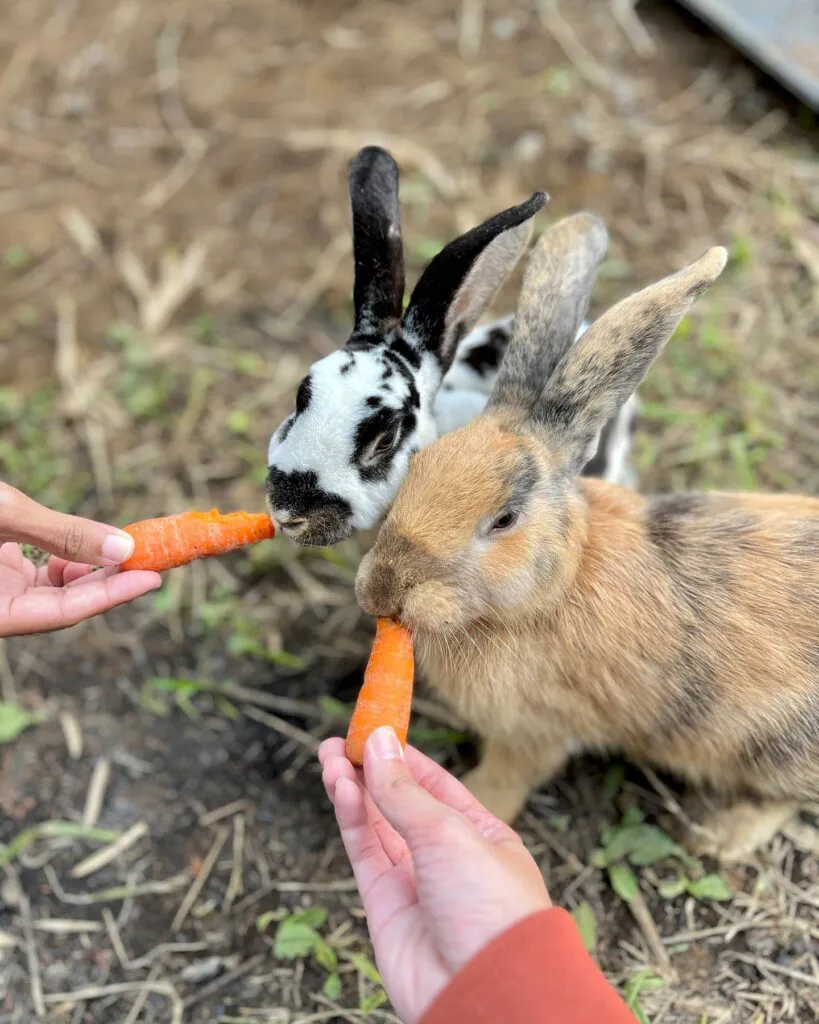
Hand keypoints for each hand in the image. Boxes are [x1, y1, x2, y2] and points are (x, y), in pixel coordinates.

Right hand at [0, 483, 160, 635]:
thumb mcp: (5, 513)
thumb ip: (61, 533)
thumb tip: (122, 548)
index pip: (64, 612)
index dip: (112, 595)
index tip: (153, 578)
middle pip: (65, 605)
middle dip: (111, 582)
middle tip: (154, 559)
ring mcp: (1, 591)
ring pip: (57, 592)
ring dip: (95, 571)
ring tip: (130, 550)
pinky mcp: (3, 573)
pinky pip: (44, 578)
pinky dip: (72, 560)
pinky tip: (93, 546)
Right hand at [319, 729, 550, 1023]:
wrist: (487, 990)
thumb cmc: (490, 906)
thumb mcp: (450, 831)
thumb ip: (405, 790)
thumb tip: (378, 743)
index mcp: (480, 833)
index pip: (435, 782)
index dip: (402, 754)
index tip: (373, 725)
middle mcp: (445, 855)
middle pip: (399, 801)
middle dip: (369, 769)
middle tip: (339, 740)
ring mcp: (414, 881)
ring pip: (375, 823)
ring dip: (352, 788)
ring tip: (329, 755)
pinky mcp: (384, 906)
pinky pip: (364, 851)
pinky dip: (350, 818)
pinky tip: (341, 788)